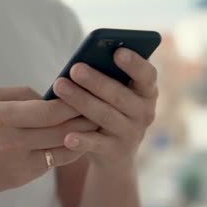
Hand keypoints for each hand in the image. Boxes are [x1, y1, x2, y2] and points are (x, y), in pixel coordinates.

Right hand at [0, 87, 97, 194]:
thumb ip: (19, 94)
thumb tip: (50, 94)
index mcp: (3, 117)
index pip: (51, 111)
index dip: (74, 102)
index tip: (87, 92)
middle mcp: (13, 142)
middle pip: (63, 130)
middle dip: (86, 118)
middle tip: (102, 107)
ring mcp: (19, 163)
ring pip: (64, 149)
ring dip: (83, 137)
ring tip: (96, 123)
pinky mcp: (22, 178)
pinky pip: (53, 162)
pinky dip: (68, 150)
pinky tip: (77, 140)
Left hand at [53, 48, 157, 170]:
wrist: (115, 154)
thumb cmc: (110, 109)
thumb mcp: (115, 93)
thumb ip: (107, 76)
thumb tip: (81, 62)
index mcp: (147, 92)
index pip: (147, 75)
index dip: (135, 63)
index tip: (118, 52)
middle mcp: (145, 112)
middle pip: (119, 95)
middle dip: (96, 80)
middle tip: (74, 68)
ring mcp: (131, 133)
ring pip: (105, 115)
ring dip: (81, 100)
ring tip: (59, 86)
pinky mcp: (115, 152)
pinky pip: (96, 144)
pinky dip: (82, 140)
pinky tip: (67, 136)